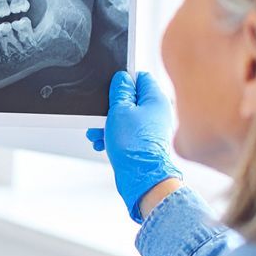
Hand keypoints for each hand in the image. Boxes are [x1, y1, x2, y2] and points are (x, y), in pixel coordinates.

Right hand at [87, 71, 181, 221]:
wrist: (141, 178)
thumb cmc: (134, 146)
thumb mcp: (120, 110)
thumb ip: (120, 91)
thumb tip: (122, 79)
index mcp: (157, 99)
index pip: (141, 78)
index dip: (124, 81)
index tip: (111, 89)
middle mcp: (158, 112)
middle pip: (131, 98)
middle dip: (111, 106)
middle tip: (100, 114)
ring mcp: (152, 128)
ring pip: (126, 116)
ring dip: (108, 122)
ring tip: (96, 132)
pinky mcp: (145, 142)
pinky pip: (127, 132)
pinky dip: (114, 134)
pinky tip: (103, 142)